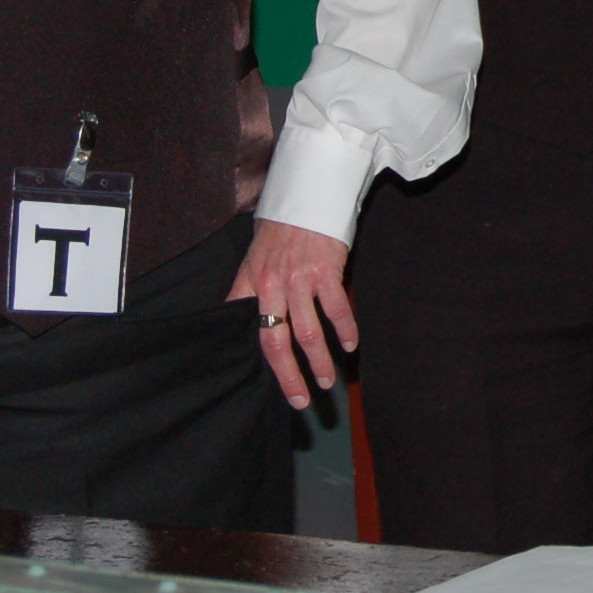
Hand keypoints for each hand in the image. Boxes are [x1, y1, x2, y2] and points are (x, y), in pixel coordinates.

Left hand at [228, 218, 354, 407]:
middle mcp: (273, 284)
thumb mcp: (254, 257)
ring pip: (309, 331)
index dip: (261, 361)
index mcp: (253, 283)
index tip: (270, 385)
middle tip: (301, 401)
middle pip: (277, 341)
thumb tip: (240, 317)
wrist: (306, 191)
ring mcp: (300, 278)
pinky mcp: (326, 269)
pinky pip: (337, 308)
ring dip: (320, 360)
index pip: (252, 330)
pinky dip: (346, 330)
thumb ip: (248, 289)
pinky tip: (351, 345)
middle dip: (289, 376)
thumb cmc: (281, 226)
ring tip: (328, 380)